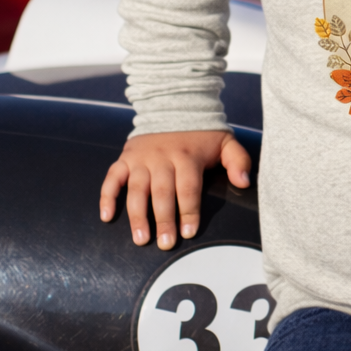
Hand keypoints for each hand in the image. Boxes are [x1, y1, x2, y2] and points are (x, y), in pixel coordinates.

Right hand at [99, 130, 251, 249]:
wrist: (174, 106)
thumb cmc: (202, 134)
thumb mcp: (225, 142)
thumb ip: (238, 160)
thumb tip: (244, 182)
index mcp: (187, 156)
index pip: (188, 187)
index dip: (189, 210)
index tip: (189, 232)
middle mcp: (162, 158)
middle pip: (162, 193)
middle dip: (164, 220)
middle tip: (165, 244)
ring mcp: (141, 158)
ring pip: (136, 189)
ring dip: (137, 215)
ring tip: (141, 238)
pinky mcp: (125, 158)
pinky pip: (112, 178)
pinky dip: (107, 196)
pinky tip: (106, 217)